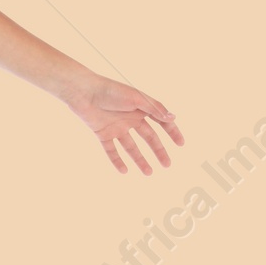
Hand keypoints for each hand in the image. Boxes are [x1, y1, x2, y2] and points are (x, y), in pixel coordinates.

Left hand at [61, 75, 182, 174]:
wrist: (84, 93)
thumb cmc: (111, 91)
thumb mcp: (136, 98)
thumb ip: (154, 109)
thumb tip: (173, 117)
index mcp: (141, 108)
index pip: (161, 121)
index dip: (172, 132)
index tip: (181, 144)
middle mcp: (131, 118)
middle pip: (148, 137)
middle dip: (158, 151)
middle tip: (167, 165)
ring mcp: (117, 127)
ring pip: (131, 147)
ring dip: (140, 160)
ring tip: (149, 173)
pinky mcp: (103, 134)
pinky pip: (111, 150)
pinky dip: (117, 161)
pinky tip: (124, 171)